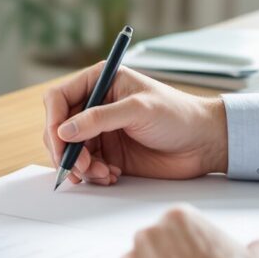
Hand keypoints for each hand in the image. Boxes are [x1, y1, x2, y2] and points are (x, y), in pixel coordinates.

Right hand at [42, 64, 227, 185]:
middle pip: (59, 128)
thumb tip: (64, 131)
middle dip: (65, 150)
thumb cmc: (178, 115)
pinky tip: (112, 176)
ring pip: (70, 151)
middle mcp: (96, 105)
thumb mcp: (139, 110)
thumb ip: (100, 119)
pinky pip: (87, 167)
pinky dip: (93, 175)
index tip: (60, 143)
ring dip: (80, 166)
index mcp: (100, 82)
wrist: (204, 143)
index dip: (54, 121)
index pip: (58, 98)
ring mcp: (101, 131)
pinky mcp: (109, 154)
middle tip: (80, 168)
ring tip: (102, 174)